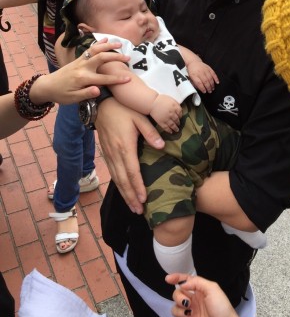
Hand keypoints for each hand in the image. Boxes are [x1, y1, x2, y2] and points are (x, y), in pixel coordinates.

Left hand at [29, 40, 131, 104]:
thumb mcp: (73, 98)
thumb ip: (86, 93)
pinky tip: (106, 39)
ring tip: (120, 43)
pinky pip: (90, 49)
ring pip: (96, 50)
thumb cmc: (61, 94)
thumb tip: (98, 90)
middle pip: (101, 58)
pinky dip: (98, 43)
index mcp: (83, 78)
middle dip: (115, 57)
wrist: (47, 86)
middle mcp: (82, 67)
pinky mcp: (78, 59)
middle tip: (128, 58)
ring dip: (108, 46)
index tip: (128, 79)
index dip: (117, 79)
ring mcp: (80, 61)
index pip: (103, 79)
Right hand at [96, 98, 164, 213]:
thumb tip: (161, 146)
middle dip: (131, 197)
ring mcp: (109, 155)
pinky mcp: (106, 153)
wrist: (102, 105)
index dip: (138, 186)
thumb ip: (150, 132)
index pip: (132, 171)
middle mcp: (115, 154)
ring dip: (124, 194)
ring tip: (133, 207)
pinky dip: (119, 185)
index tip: (144, 199)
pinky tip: (124, 192)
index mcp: (125, 146)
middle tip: (139, 211)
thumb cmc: (124, 109)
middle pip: (123, 180)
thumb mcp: (140, 117)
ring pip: (116, 179)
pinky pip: (112, 173)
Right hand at [150, 94, 181, 132]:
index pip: (180, 112)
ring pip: (173, 125)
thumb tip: (178, 108)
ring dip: (175, 128)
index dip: (180, 115)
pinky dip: (169, 130)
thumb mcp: (170, 99)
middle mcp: (172, 113)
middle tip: (179, 124)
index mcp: (175, 107)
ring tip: (177, 130)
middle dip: (178, 122)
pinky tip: (170, 132)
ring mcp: (167, 118)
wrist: (151, 102)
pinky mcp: (161, 122)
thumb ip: (175, 104)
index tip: (179, 117)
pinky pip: (166, 127)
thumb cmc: (160, 99)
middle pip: (177, 119)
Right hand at [166, 273, 255, 316]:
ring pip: (175, 309)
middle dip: (179, 297)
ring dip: (180, 311)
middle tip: (188, 303)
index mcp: (200, 291)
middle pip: (177, 295)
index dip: (176, 278)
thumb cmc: (222, 309)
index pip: (186, 281)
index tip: (168, 279)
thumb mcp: (213, 289)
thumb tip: (182, 284)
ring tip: (190, 314)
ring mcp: (191, 315)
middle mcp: (194, 302)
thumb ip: (197, 282)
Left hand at [187, 61, 218, 92]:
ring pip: (210, 78)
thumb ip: (194, 83)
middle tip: (210, 91)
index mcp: (194, 75)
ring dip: (212, 84)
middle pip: (205, 81)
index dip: (202, 88)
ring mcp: (205, 70)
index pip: (199, 83)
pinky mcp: (209, 68)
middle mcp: (200, 72)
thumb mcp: (190, 77)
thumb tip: (199, 89)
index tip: (204, 91)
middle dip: (208, 87)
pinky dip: (216, 78)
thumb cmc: (192, 70)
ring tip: (212, 88)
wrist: (193, 62)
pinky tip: (217, 82)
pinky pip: (213, 74)